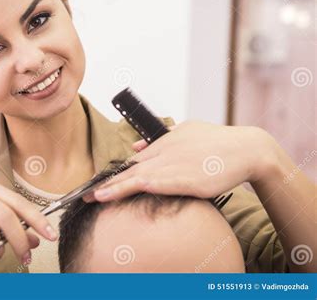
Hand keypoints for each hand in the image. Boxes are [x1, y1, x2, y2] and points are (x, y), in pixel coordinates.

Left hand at [84, 121, 274, 201]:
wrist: (246, 149)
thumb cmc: (217, 142)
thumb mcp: (186, 133)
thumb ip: (160, 140)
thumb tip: (136, 148)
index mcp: (163, 144)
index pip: (132, 161)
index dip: (114, 174)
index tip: (98, 184)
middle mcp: (164, 153)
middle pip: (129, 169)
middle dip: (106, 183)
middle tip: (85, 194)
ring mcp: (172, 166)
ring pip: (136, 177)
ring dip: (114, 188)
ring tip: (94, 197)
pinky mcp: (184, 179)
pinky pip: (153, 184)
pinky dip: (133, 188)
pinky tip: (118, 193)